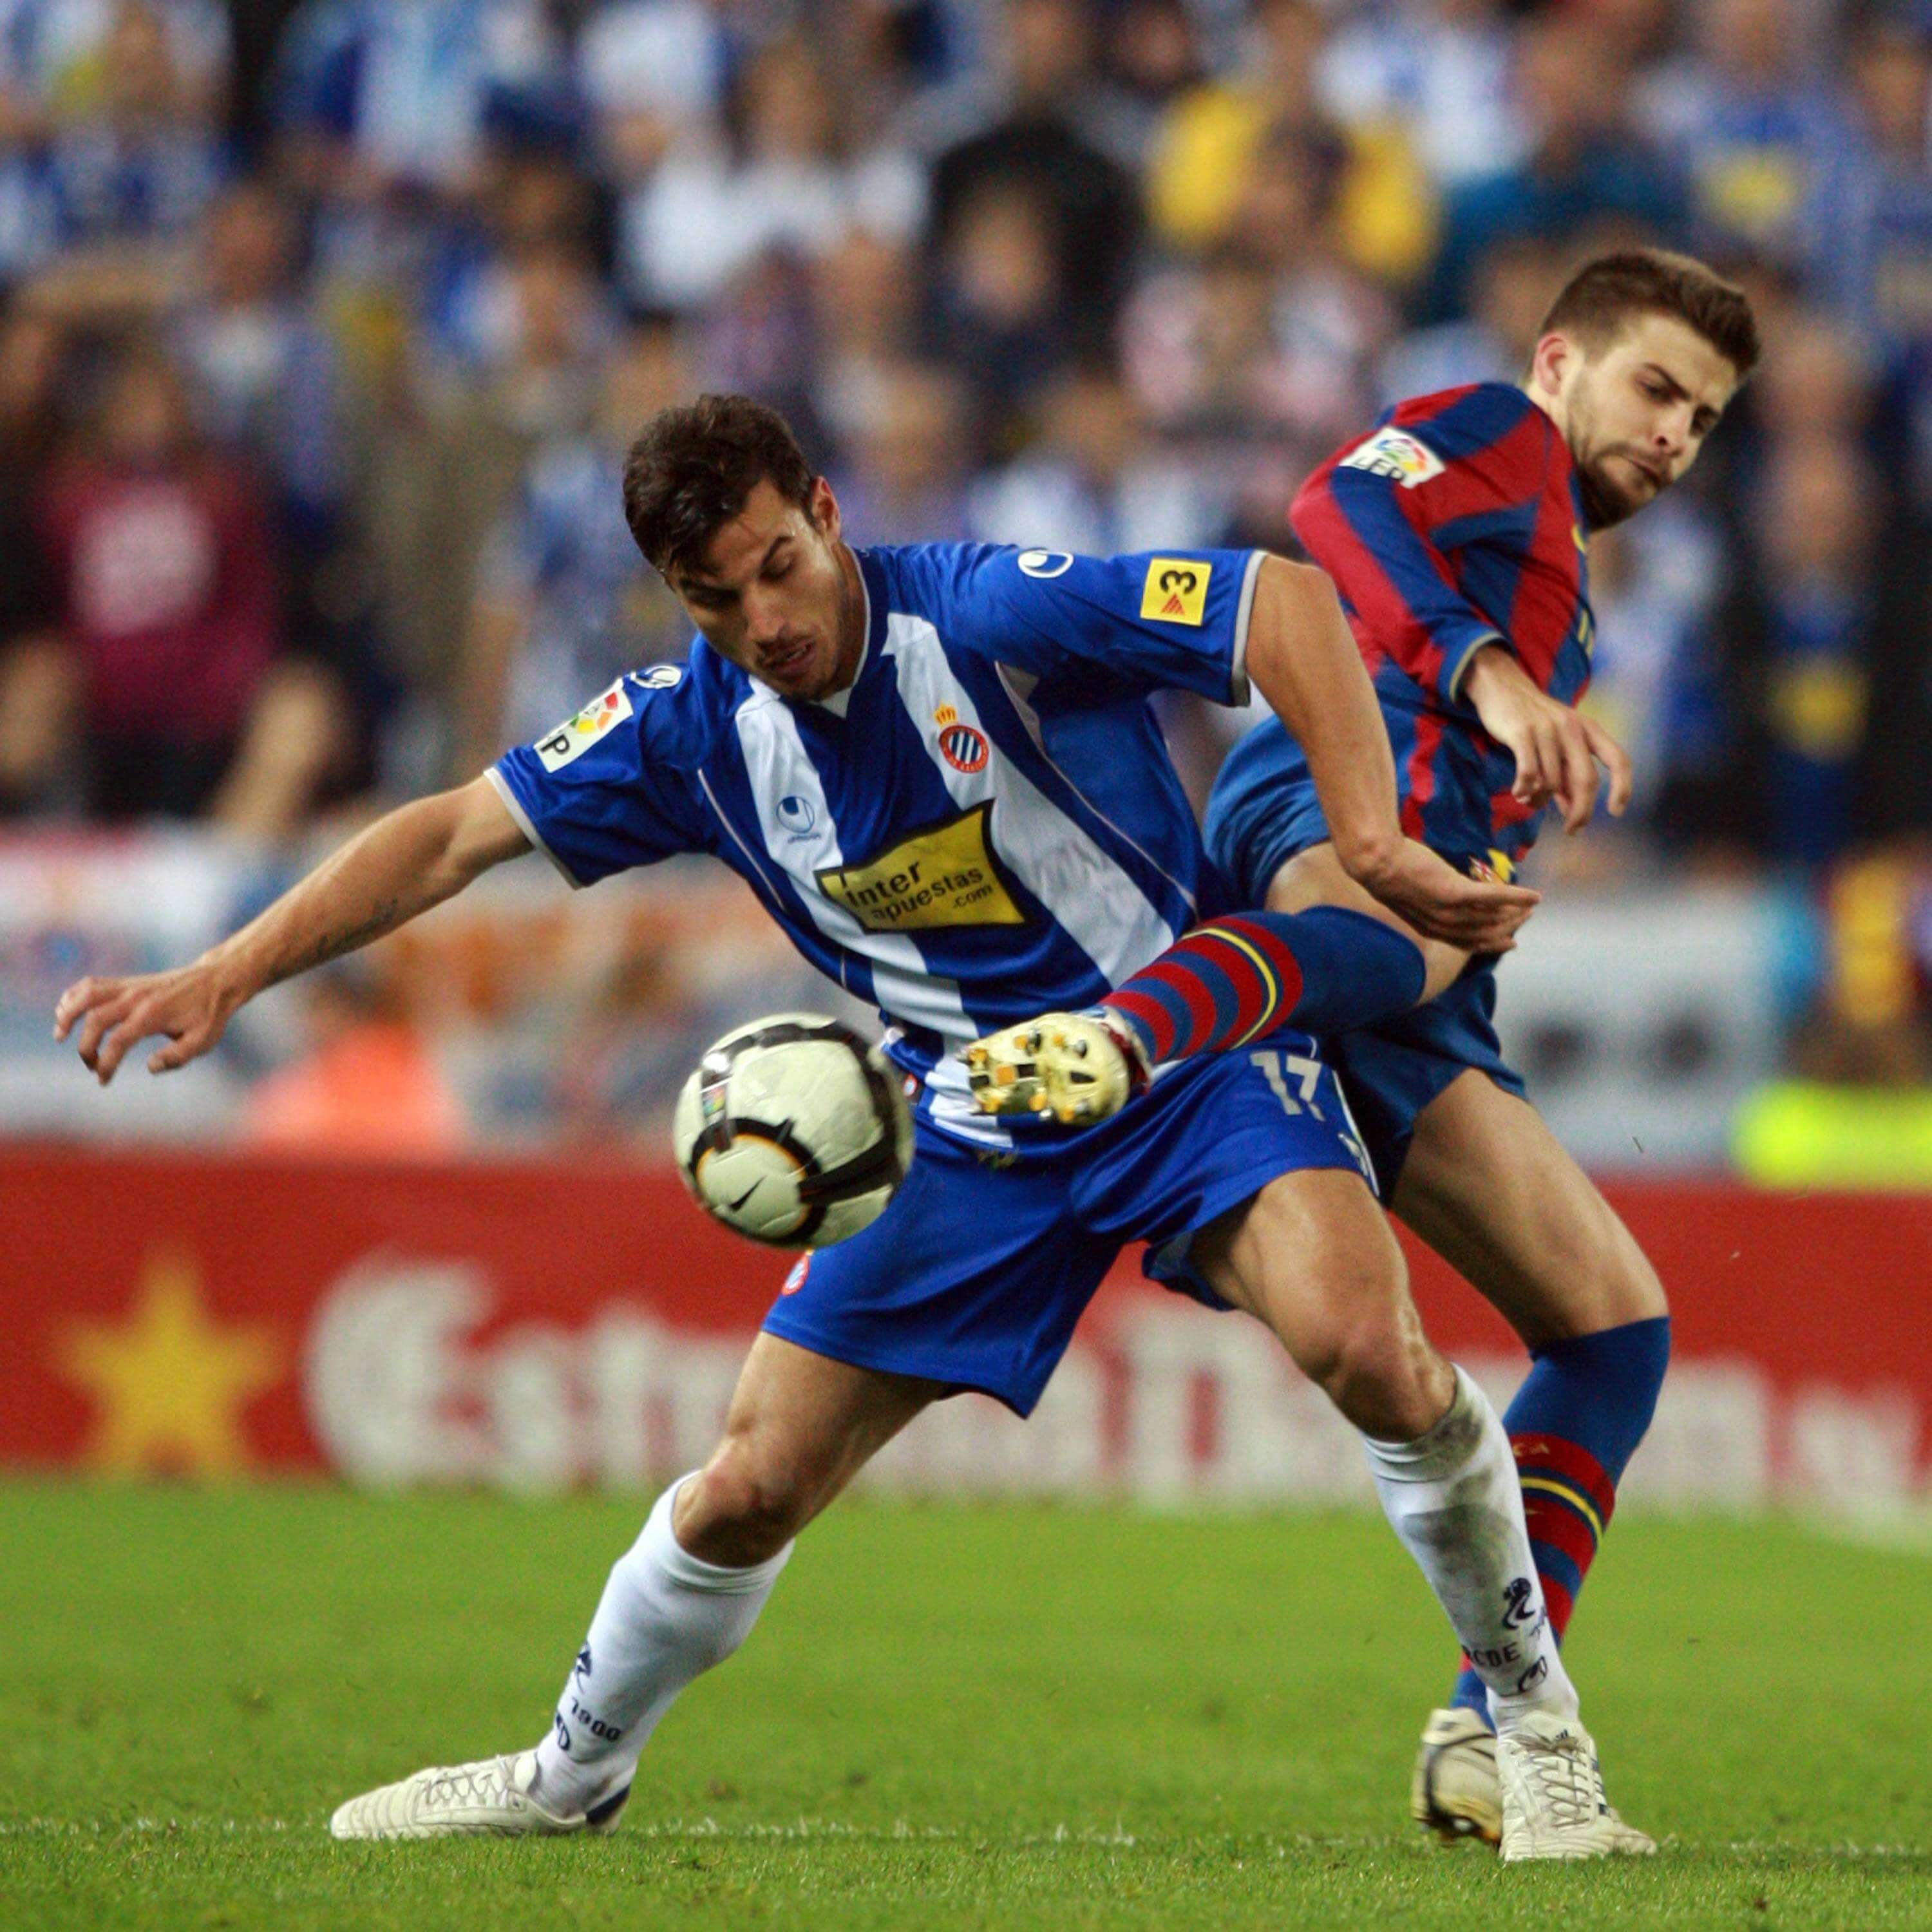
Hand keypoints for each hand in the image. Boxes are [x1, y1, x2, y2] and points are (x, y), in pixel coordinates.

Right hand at [53, 961, 241, 1085]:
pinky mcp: (126, 982)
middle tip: (90, 1066)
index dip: (105, 1063)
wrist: (215, 980)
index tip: (103, 1079)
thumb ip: (177, 1057)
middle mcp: (136, 998)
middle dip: (85, 1046)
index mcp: (153, 1015)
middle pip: (95, 1019)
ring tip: (60, 1035)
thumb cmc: (209, 1014)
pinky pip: (92, 984)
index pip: (118, 1040)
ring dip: (67, 1014)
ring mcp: (129, 987)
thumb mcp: (203, 1041)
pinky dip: (74, 996)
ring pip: (86, 994)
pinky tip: (67, 1011)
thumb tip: (149, 1067)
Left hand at [1350, 838, 1540, 952]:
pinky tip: (1535, 896)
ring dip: (1516, 912)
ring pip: (1493, 918)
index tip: (1510, 942)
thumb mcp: (1410, 893)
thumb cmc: (1389, 870)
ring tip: (1531, 906)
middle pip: (1485, 933)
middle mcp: (1442, 926)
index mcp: (1430, 929)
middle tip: (1526, 918)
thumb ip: (1429, 901)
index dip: (1491, 944)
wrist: (1376, 861)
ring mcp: (1449, 910)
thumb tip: (1444, 894)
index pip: (1469, 943)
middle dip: (1509, 928)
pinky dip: (1517, 897)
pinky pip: (1495, 897)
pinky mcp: (1456, 892)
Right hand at [1463, 646, 1632, 834]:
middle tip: (1571, 829)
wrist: (1502, 687)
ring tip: (1529, 802)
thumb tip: (1574, 811)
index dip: (1622, 787)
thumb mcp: (1559, 741)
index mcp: (1588, 729)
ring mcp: (1547, 729)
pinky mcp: (1521, 732)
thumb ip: (1568, 773)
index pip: (1618, 759)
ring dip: (1540, 800)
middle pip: (1586, 779)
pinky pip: (1528, 773)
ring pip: (1552, 781)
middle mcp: (1572, 728)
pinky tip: (1519, 793)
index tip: (1615, 811)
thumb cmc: (1533, 720)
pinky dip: (1524, 790)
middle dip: (1581, 811)